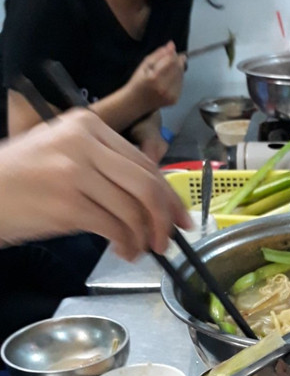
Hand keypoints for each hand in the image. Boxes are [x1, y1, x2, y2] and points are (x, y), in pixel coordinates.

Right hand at [0, 109, 191, 258]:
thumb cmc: (22, 177)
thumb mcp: (64, 153)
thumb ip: (106, 166)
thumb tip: (154, 198)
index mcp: (87, 125)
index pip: (144, 161)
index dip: (169, 194)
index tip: (180, 216)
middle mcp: (84, 143)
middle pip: (147, 184)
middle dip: (166, 218)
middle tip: (169, 240)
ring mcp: (75, 173)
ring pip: (134, 209)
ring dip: (145, 237)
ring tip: (140, 249)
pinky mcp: (68, 204)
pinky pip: (115, 227)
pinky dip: (128, 244)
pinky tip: (124, 251)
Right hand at [130, 41, 185, 111]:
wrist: (135, 102)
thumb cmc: (138, 82)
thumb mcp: (144, 65)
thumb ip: (158, 54)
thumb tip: (171, 45)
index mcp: (155, 78)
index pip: (171, 61)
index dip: (173, 53)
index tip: (171, 50)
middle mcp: (164, 88)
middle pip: (178, 68)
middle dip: (177, 60)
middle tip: (171, 58)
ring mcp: (170, 96)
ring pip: (181, 76)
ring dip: (178, 69)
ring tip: (168, 69)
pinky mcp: (174, 100)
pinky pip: (181, 85)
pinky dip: (177, 79)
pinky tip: (169, 79)